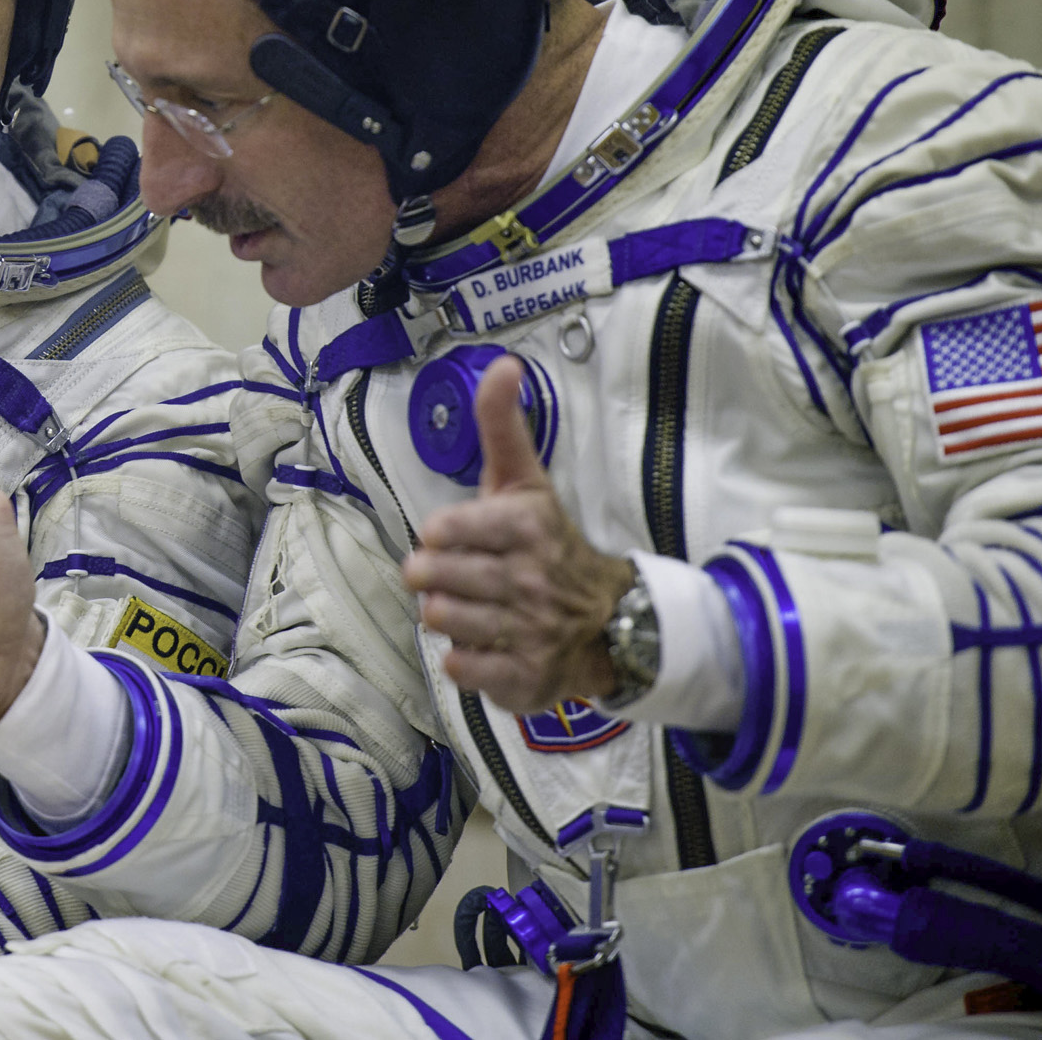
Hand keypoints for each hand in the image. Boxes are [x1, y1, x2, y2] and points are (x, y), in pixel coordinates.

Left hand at [402, 356, 633, 713]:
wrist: (609, 620)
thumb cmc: (547, 543)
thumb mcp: (525, 481)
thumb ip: (502, 426)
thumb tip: (502, 363)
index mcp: (526, 527)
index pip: (443, 529)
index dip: (438, 535)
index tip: (450, 537)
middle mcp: (530, 580)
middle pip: (432, 579)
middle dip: (433, 577)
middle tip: (456, 576)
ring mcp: (529, 632)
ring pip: (442, 621)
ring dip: (446, 615)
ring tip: (471, 606)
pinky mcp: (525, 678)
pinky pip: (461, 669)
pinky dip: (463, 659)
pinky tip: (484, 642)